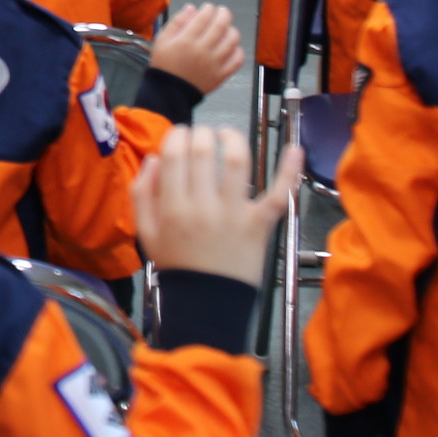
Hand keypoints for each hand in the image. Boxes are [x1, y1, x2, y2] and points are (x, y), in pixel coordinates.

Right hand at [132, 124, 296, 284]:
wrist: (206, 303)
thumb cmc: (176, 264)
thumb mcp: (145, 232)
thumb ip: (141, 193)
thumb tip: (154, 158)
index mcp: (172, 207)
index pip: (174, 155)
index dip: (177, 135)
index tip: (180, 135)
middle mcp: (202, 206)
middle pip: (203, 152)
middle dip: (201, 133)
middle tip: (202, 135)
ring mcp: (234, 214)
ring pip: (237, 162)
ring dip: (232, 138)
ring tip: (227, 135)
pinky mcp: (259, 224)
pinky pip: (278, 195)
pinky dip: (289, 171)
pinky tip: (295, 150)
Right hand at [149, 4, 244, 95]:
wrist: (170, 91)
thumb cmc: (165, 64)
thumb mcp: (162, 40)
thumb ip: (177, 22)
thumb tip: (191, 8)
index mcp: (186, 41)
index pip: (204, 18)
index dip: (208, 9)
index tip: (208, 7)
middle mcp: (202, 51)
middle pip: (221, 26)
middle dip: (223, 14)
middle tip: (222, 11)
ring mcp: (214, 64)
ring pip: (232, 41)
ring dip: (232, 30)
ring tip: (227, 28)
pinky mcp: (222, 75)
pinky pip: (237, 60)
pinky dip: (238, 50)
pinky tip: (232, 46)